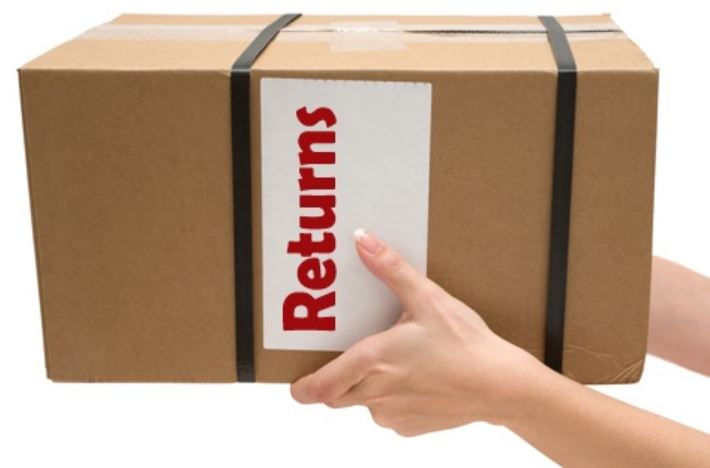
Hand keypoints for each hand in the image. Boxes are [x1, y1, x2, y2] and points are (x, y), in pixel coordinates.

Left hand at [290, 229, 544, 435]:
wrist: (502, 386)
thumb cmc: (466, 343)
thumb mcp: (427, 298)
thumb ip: (390, 269)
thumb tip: (362, 240)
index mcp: (373, 361)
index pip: (319, 388)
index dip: (302, 388)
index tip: (297, 383)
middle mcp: (376, 394)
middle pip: (336, 396)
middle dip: (335, 380)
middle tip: (351, 357)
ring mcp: (394, 415)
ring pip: (363, 404)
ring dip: (368, 387)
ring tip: (396, 362)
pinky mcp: (410, 427)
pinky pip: (389, 414)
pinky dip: (393, 399)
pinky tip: (418, 378)